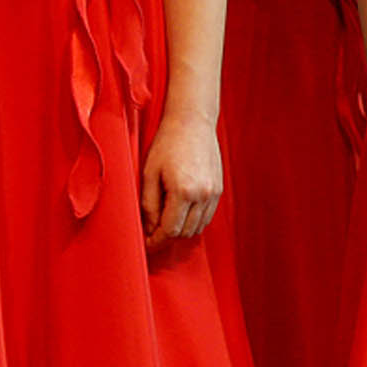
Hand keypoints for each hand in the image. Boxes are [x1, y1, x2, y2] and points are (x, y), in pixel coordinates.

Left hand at [142, 111, 222, 247]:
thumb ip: (149, 204)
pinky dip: (193, 220)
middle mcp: (203, 195)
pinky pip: (206, 216)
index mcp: (183, 191)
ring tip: (165, 222)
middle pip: (184, 232)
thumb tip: (149, 228)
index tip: (147, 244)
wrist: (192, 122)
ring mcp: (214, 193)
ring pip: (197, 227)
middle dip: (167, 237)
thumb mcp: (149, 173)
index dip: (156, 240)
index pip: (170, 230)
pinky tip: (180, 213)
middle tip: (152, 234)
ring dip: (181, 230)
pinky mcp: (219, 189)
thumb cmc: (167, 144)